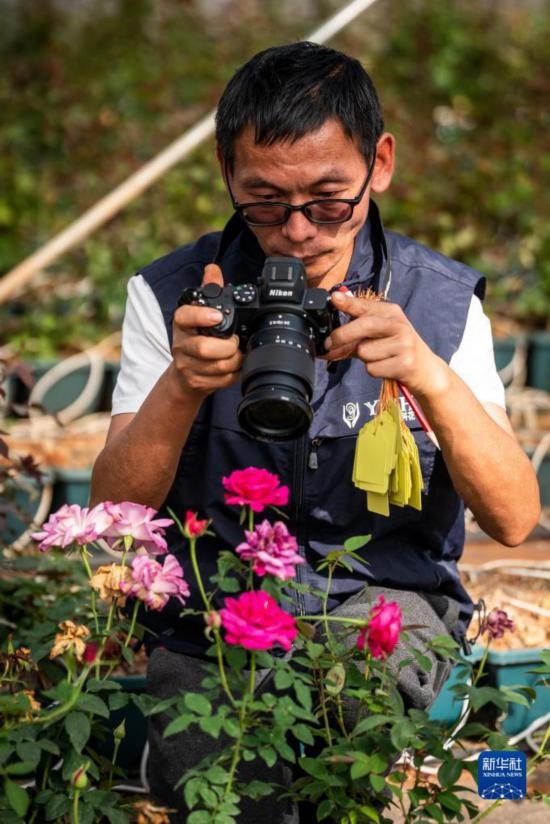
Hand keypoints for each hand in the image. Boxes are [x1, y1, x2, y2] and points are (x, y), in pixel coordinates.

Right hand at [171, 264, 242, 396]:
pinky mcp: (195, 382)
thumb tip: (212, 269)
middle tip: (235, 342)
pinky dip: (233, 375)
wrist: (184, 375)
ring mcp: (186, 365)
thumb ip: (209, 290)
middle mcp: (181, 344)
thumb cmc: (195, 338)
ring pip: (216, 366)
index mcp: (181, 323)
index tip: (217, 316)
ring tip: (238, 354)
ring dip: (234, 361)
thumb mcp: (199, 312)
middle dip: (227, 347)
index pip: (185, 317)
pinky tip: (234, 368)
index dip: (201, 316)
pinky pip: (221, 380)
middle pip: (204, 347)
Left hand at [324, 291, 449, 399]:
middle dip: (342, 336)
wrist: (426, 370)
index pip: (365, 306)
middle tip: (328, 344)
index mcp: (391, 312)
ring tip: (380, 358)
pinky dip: (373, 370)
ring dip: (364, 359)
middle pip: (363, 326)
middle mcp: (399, 325)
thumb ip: (353, 337)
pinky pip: (372, 368)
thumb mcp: (378, 337)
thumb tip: (327, 345)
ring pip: (364, 351)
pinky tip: (386, 367)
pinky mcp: (404, 363)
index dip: (348, 303)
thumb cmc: (397, 350)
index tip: (334, 298)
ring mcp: (403, 344)